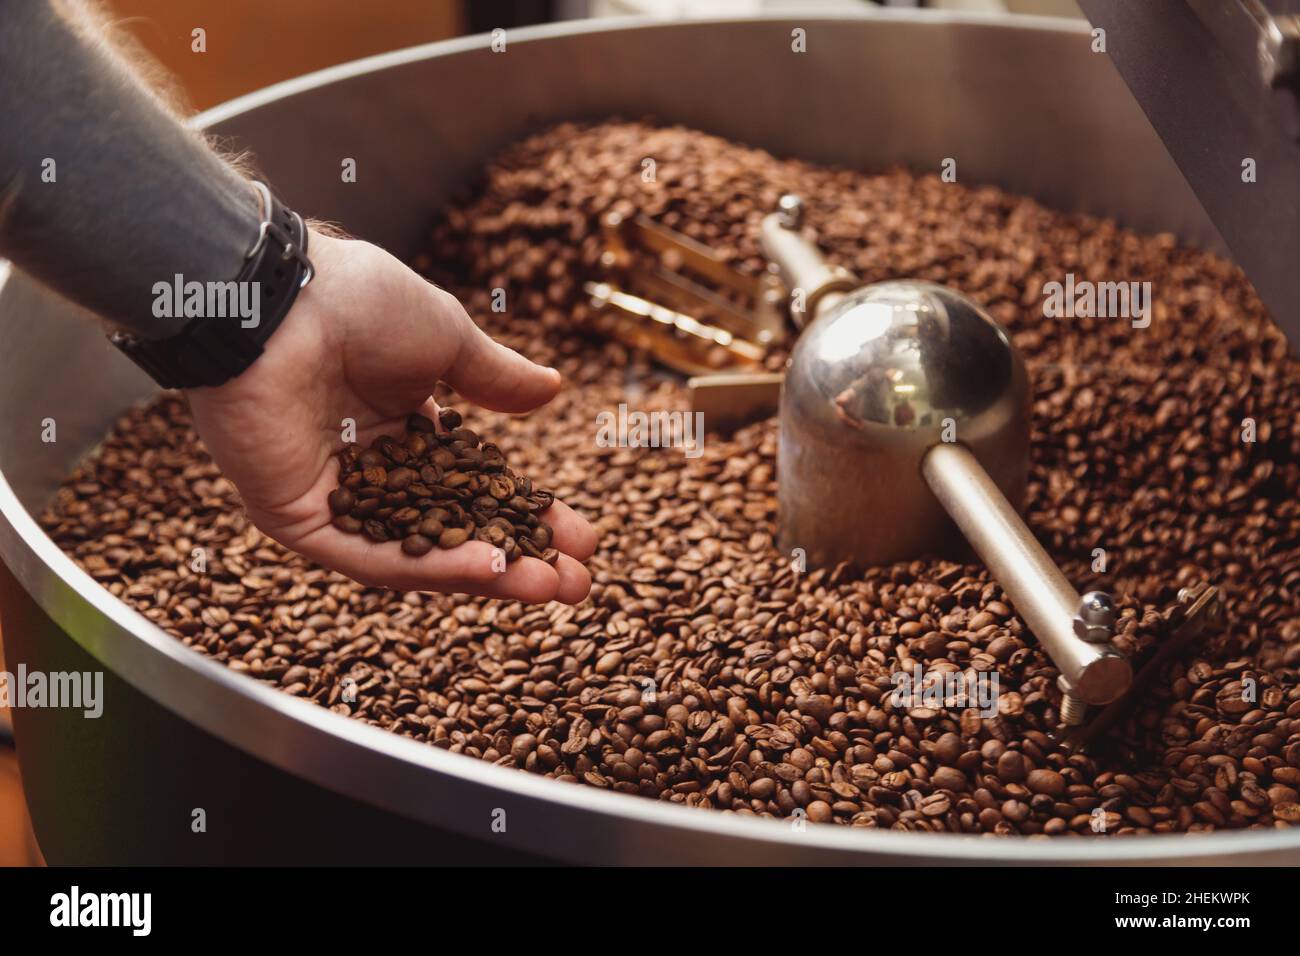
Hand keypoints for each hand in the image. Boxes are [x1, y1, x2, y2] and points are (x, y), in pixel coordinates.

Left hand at [186, 231, 596, 602]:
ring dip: (486, 573)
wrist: (279, 300)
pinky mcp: (298, 519)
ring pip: (418, 554)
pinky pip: (370, 557)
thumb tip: (553, 389)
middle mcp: (372, 469)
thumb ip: (496, 378)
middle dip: (519, 558)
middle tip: (577, 582)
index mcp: (403, 426)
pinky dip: (431, 567)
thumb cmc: (356, 303)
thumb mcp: (447, 339)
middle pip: (455, 531)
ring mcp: (335, 498)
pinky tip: (489, 570)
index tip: (580, 536)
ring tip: (549, 586)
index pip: (475, 487)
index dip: (528, 512)